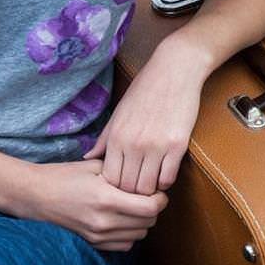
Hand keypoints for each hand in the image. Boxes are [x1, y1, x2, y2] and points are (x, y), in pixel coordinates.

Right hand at [0, 158, 167, 251]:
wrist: (34, 196)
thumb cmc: (63, 176)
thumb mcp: (94, 166)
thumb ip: (123, 172)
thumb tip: (148, 177)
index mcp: (106, 199)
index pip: (151, 207)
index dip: (160, 198)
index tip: (156, 191)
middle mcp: (104, 222)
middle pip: (149, 223)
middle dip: (153, 209)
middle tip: (146, 197)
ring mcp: (98, 236)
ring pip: (139, 235)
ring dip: (141, 222)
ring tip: (132, 207)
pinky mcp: (93, 244)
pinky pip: (125, 245)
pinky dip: (129, 234)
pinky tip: (120, 220)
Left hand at [84, 34, 212, 194]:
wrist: (174, 70)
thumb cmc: (144, 90)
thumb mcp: (119, 113)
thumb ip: (104, 139)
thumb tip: (88, 157)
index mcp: (116, 137)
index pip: (110, 179)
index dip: (115, 187)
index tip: (122, 185)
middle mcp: (133, 144)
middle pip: (128, 187)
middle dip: (132, 193)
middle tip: (137, 189)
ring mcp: (156, 146)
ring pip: (148, 187)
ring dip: (149, 190)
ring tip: (150, 183)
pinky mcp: (177, 145)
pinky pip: (168, 178)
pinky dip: (165, 181)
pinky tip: (164, 172)